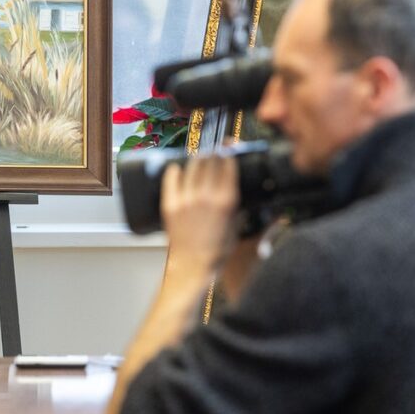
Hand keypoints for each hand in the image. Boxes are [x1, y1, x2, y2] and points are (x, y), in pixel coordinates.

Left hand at [160, 156, 239, 273]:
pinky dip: (175, 170)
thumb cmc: (216, 252)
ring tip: (199, 159)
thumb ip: (240, 208)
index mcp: (226, 200)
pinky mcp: (170, 204)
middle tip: (214, 151)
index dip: (229, 151)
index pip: (228, 163)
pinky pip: (171, 177)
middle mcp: (206, 196)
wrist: (193, 266)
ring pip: (191, 166)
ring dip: (197, 159)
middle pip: (209, 160)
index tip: (229, 146)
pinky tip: (177, 168)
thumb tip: (244, 194)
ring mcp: (186, 198)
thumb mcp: (237, 227)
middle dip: (214, 153)